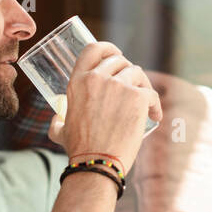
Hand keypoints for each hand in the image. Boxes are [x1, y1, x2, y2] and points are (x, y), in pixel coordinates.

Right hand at [53, 41, 161, 170]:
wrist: (96, 163)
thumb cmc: (79, 151)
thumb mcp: (60, 131)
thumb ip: (57, 121)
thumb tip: (56, 118)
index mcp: (78, 82)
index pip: (93, 49)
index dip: (108, 48)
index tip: (117, 53)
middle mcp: (97, 78)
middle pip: (119, 60)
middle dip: (128, 71)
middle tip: (134, 87)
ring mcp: (118, 86)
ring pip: (137, 73)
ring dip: (143, 85)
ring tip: (146, 103)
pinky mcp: (137, 97)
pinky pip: (151, 93)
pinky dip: (155, 105)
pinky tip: (155, 116)